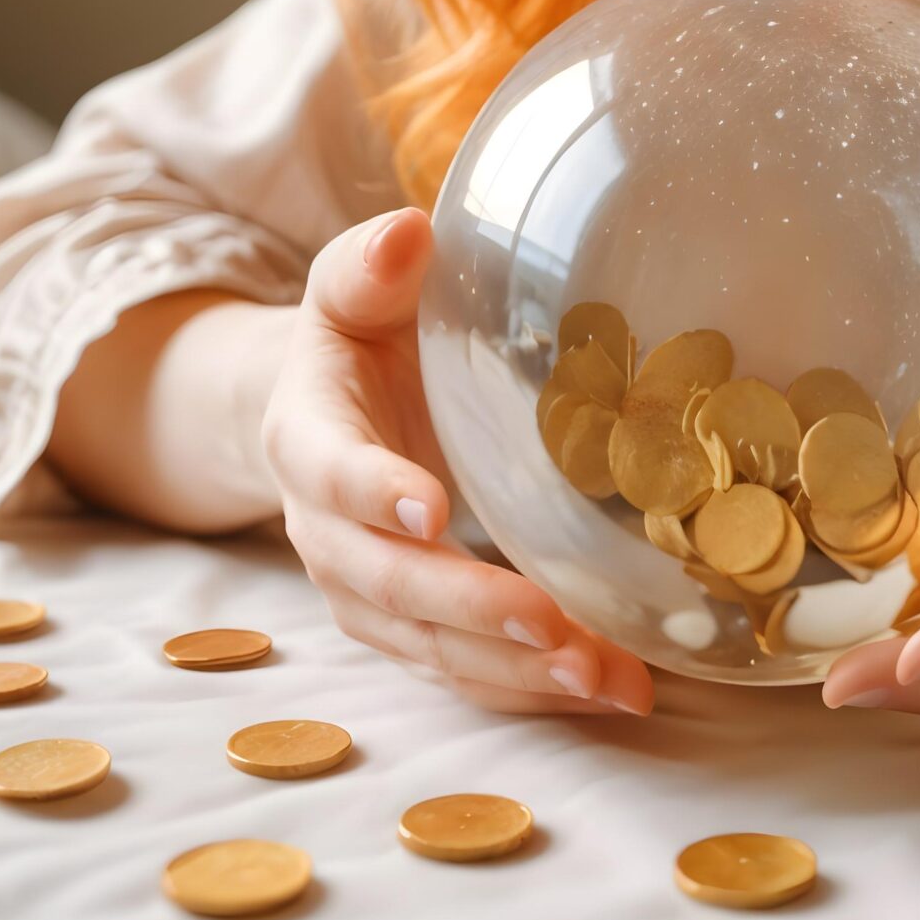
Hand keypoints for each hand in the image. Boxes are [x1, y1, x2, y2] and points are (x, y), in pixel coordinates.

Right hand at [260, 205, 653, 714]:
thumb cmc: (360, 337)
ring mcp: (368, 594)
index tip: (431, 508)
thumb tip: (409, 231)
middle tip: (550, 624)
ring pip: (432, 648)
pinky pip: (467, 671)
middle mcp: (326, 534)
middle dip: (470, 611)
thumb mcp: (354, 290)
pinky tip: (611, 689)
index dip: (375, 493)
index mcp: (308, 439)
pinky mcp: (413, 629)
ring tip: (603, 679)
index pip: (333, 472)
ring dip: (515, 670)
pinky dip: (532, 687)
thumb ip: (371, 267)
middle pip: (390, 586)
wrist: (330, 410)